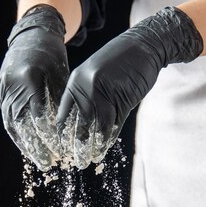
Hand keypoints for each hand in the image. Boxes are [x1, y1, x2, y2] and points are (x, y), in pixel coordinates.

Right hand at [0, 4, 68, 170]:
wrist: (29, 36)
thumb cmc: (51, 56)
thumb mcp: (60, 76)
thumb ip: (60, 102)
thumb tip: (67, 133)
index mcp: (29, 77)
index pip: (39, 114)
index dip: (49, 136)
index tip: (60, 151)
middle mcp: (12, 85)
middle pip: (22, 123)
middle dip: (36, 147)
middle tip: (48, 164)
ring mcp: (3, 89)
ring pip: (12, 124)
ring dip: (25, 145)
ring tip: (38, 160)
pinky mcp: (0, 92)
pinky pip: (8, 118)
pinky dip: (18, 135)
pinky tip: (28, 148)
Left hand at [56, 6, 203, 168]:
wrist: (144, 45)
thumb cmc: (118, 59)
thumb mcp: (94, 72)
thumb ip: (85, 94)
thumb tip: (77, 120)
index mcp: (76, 82)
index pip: (64, 114)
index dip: (61, 133)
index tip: (60, 148)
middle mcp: (88, 90)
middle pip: (79, 125)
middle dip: (76, 146)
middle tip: (74, 160)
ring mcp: (107, 96)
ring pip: (97, 128)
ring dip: (92, 147)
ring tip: (88, 160)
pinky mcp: (124, 101)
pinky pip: (113, 126)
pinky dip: (108, 139)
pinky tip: (103, 149)